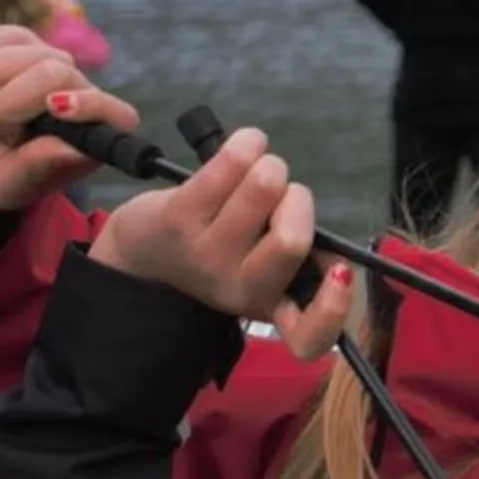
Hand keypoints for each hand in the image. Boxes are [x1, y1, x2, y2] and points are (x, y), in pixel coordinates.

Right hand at [0, 26, 129, 212]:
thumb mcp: (6, 186)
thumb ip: (37, 169)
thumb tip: (73, 150)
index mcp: (89, 132)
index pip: (115, 113)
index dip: (90, 105)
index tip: (55, 109)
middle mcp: (75, 87)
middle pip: (50, 72)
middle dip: (5, 109)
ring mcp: (41, 56)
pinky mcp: (5, 38)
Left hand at [87, 125, 355, 359]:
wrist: (137, 260)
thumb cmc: (217, 259)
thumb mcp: (262, 274)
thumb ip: (303, 265)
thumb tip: (337, 256)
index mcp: (268, 305)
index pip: (309, 335)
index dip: (334, 306)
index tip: (341, 271)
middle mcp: (238, 288)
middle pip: (290, 239)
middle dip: (299, 199)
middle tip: (282, 195)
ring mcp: (206, 253)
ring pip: (264, 189)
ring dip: (272, 167)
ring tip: (260, 169)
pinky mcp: (178, 216)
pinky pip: (228, 167)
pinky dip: (248, 145)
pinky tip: (248, 143)